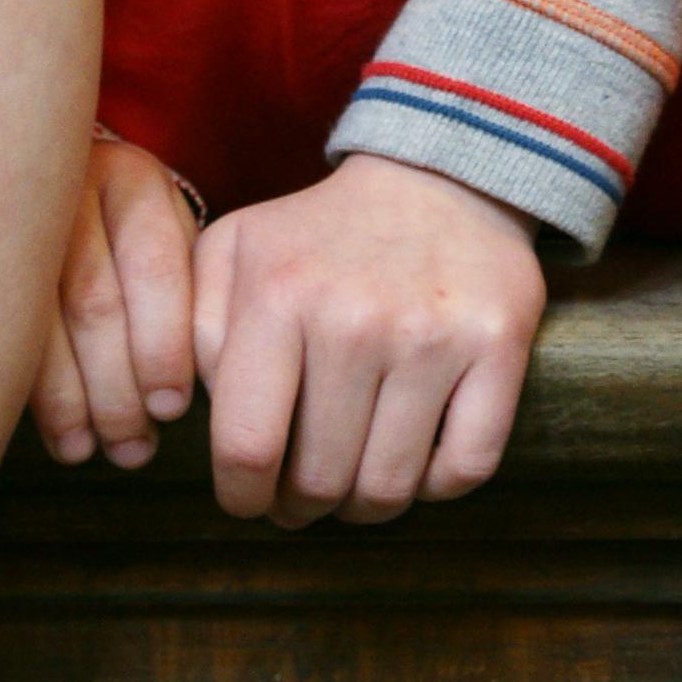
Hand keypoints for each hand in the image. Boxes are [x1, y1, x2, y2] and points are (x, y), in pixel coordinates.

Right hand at [31, 138, 196, 468]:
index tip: (171, 408)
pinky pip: (4, 340)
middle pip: (95, 304)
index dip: (163, 347)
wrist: (40, 183)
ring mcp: (14, 223)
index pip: (154, 269)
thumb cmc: (126, 229)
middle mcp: (68, 191)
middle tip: (134, 448)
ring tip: (95, 450)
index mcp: (132, 179)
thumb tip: (197, 382)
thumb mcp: (164, 229)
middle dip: (118, 389)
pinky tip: (61, 436)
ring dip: (73, 403)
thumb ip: (182, 283)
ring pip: (42, 328)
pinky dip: (38, 399)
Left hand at [191, 154, 546, 527]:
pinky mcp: (498, 346)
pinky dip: (436, 486)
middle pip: (318, 480)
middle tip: (299, 497)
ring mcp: (433, 337)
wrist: (437, 174)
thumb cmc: (321, 231)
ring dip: (364, 506)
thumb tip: (183, 413)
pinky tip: (416, 462)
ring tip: (352, 484)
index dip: (241, 496)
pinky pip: (465, 469)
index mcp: (279, 294)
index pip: (247, 446)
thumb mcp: (234, 251)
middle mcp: (355, 319)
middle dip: (300, 506)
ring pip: (388, 488)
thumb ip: (192, 327)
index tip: (248, 499)